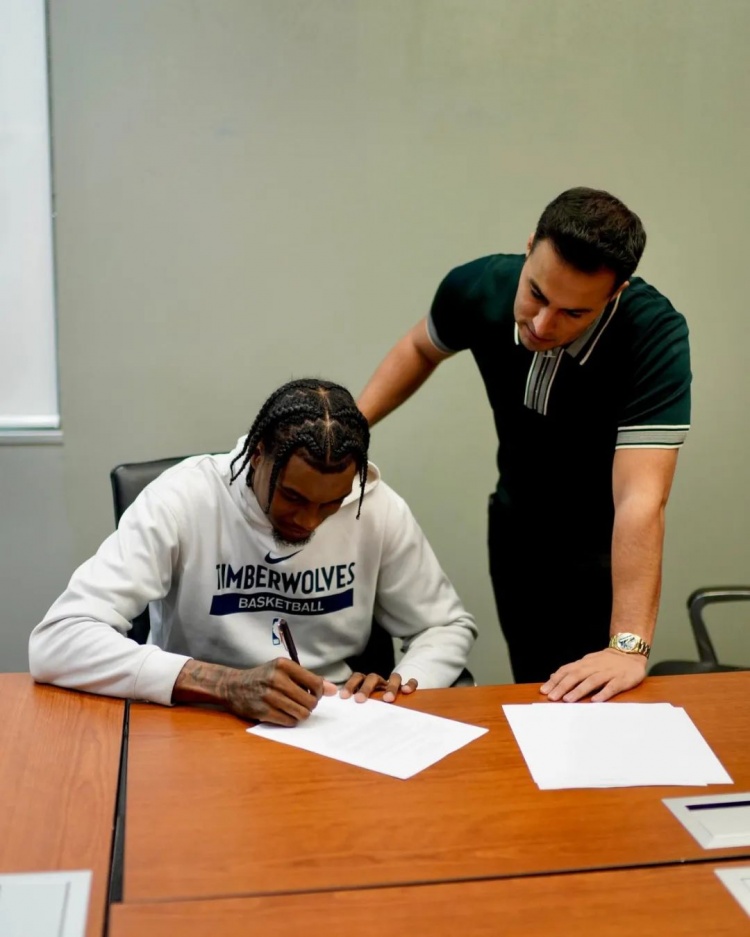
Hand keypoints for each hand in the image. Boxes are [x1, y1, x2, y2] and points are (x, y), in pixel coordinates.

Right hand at [221, 658, 336, 725]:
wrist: (234, 687)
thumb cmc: (264, 677)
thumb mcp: (284, 671)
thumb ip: (308, 679)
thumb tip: (333, 690)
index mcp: (284, 665)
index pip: (315, 682)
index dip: (319, 692)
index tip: (313, 693)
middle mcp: (277, 679)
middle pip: (310, 701)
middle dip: (311, 705)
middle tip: (303, 703)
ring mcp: (269, 696)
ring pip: (302, 713)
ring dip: (302, 714)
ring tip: (295, 709)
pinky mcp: (264, 712)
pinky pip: (289, 721)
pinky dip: (291, 720)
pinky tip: (284, 713)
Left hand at [339, 671, 417, 703]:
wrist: (391, 703)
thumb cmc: (372, 708)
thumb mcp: (362, 707)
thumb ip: (354, 710)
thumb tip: (342, 723)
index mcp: (366, 683)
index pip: (357, 678)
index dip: (350, 686)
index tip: (344, 697)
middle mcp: (379, 682)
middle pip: (373, 678)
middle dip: (366, 688)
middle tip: (360, 700)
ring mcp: (393, 684)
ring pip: (394, 677)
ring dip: (391, 686)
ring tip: (388, 699)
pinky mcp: (406, 688)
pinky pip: (411, 682)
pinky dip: (409, 684)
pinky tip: (406, 692)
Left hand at [539, 648, 647, 702]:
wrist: (631, 652)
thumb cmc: (606, 661)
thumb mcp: (587, 662)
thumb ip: (572, 670)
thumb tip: (553, 677)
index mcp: (585, 663)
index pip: (567, 670)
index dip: (555, 680)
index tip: (544, 691)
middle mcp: (595, 666)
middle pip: (576, 675)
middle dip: (563, 686)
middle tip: (552, 697)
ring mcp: (608, 673)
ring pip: (592, 681)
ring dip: (579, 690)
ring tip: (568, 700)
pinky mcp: (622, 679)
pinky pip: (612, 686)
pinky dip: (603, 693)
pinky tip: (595, 700)